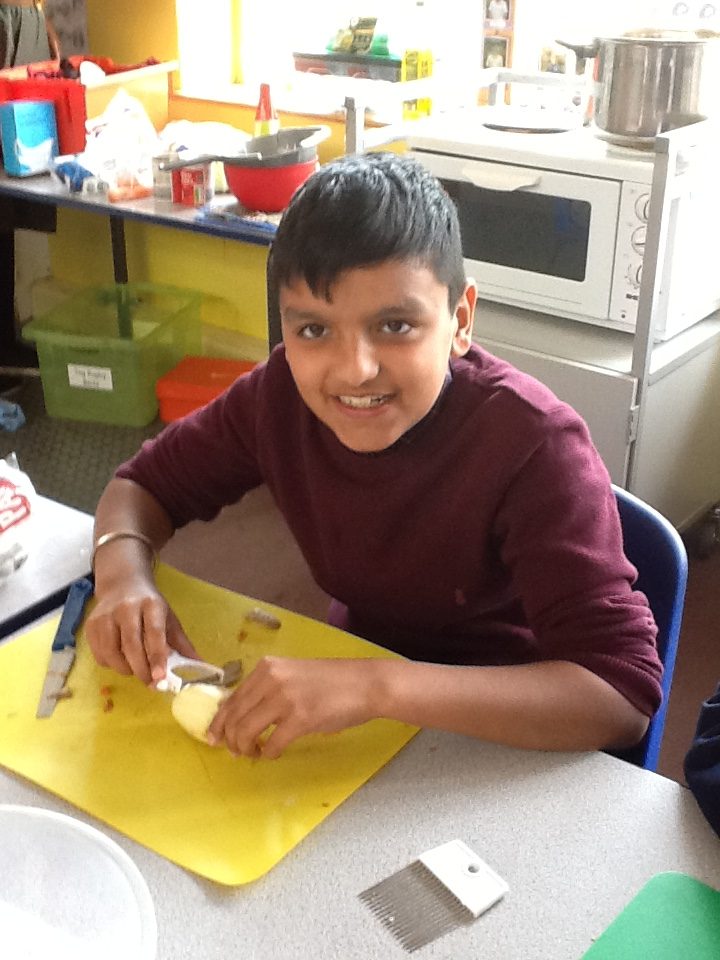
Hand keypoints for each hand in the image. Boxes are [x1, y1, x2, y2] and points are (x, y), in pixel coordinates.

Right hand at [85, 574, 197, 684]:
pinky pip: (100, 655)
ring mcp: (105, 617)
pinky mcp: (91, 626)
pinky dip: (111, 665)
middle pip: (131, 646)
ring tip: (136, 669)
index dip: (156, 656)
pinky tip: (121, 660)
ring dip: (126, 669)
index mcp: (150, 604)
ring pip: (112, 654)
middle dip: (142, 670)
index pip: (154, 633)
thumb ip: (182, 643)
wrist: (122, 585)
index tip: (160, 677)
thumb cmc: (150, 606)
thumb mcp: (169, 618)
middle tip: (151, 683)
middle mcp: (126, 608)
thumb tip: (199, 665)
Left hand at [208, 657, 381, 758]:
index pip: (232, 697)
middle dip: (229, 739)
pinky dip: (267, 753)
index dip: (219, 721)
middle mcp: (271, 679)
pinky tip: (273, 753)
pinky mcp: (300, 719)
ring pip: (246, 731)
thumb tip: (241, 713)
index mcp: (267, 667)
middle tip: (234, 752)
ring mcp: (285, 699)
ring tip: (253, 753)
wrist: (365, 684)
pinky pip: (271, 744)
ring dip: (245, 748)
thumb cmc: (331, 682)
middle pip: (234, 716)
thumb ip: (268, 688)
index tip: (214, 737)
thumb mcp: (293, 675)